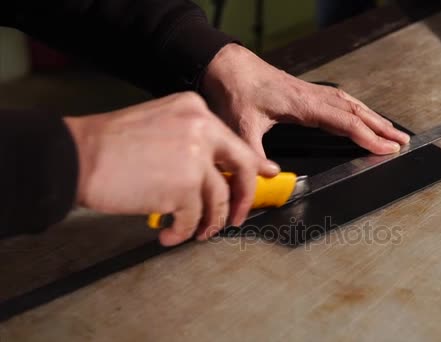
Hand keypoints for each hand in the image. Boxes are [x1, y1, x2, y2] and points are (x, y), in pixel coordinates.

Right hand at [64, 92, 279, 245]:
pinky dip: (183, 232)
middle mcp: (202, 130)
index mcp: (195, 110)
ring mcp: (195, 160)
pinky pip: (193, 219)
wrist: (77, 156)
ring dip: (210, 223)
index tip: (265, 177)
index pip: (233, 143)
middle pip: (243, 168)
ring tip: (195, 232)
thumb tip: (214, 169)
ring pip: (219, 200)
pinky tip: (171, 235)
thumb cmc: (109, 144)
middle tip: (238, 217)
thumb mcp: (157, 124)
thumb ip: (191, 141)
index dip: (252, 166)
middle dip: (245, 198)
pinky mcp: (183, 189)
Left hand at [202, 43, 409, 157]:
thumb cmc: (236, 92)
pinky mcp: (306, 92)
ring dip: (373, 117)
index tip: (387, 149)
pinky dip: (357, 110)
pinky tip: (361, 116)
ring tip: (391, 131)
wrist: (228, 65)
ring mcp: (312, 92)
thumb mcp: (241, 127)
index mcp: (304, 104)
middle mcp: (313, 96)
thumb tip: (270, 178)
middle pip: (356, 112)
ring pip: (351, 105)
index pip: (345, 123)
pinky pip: (341, 101)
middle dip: (381, 128)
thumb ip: (255, 156)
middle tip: (403, 142)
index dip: (368, 137)